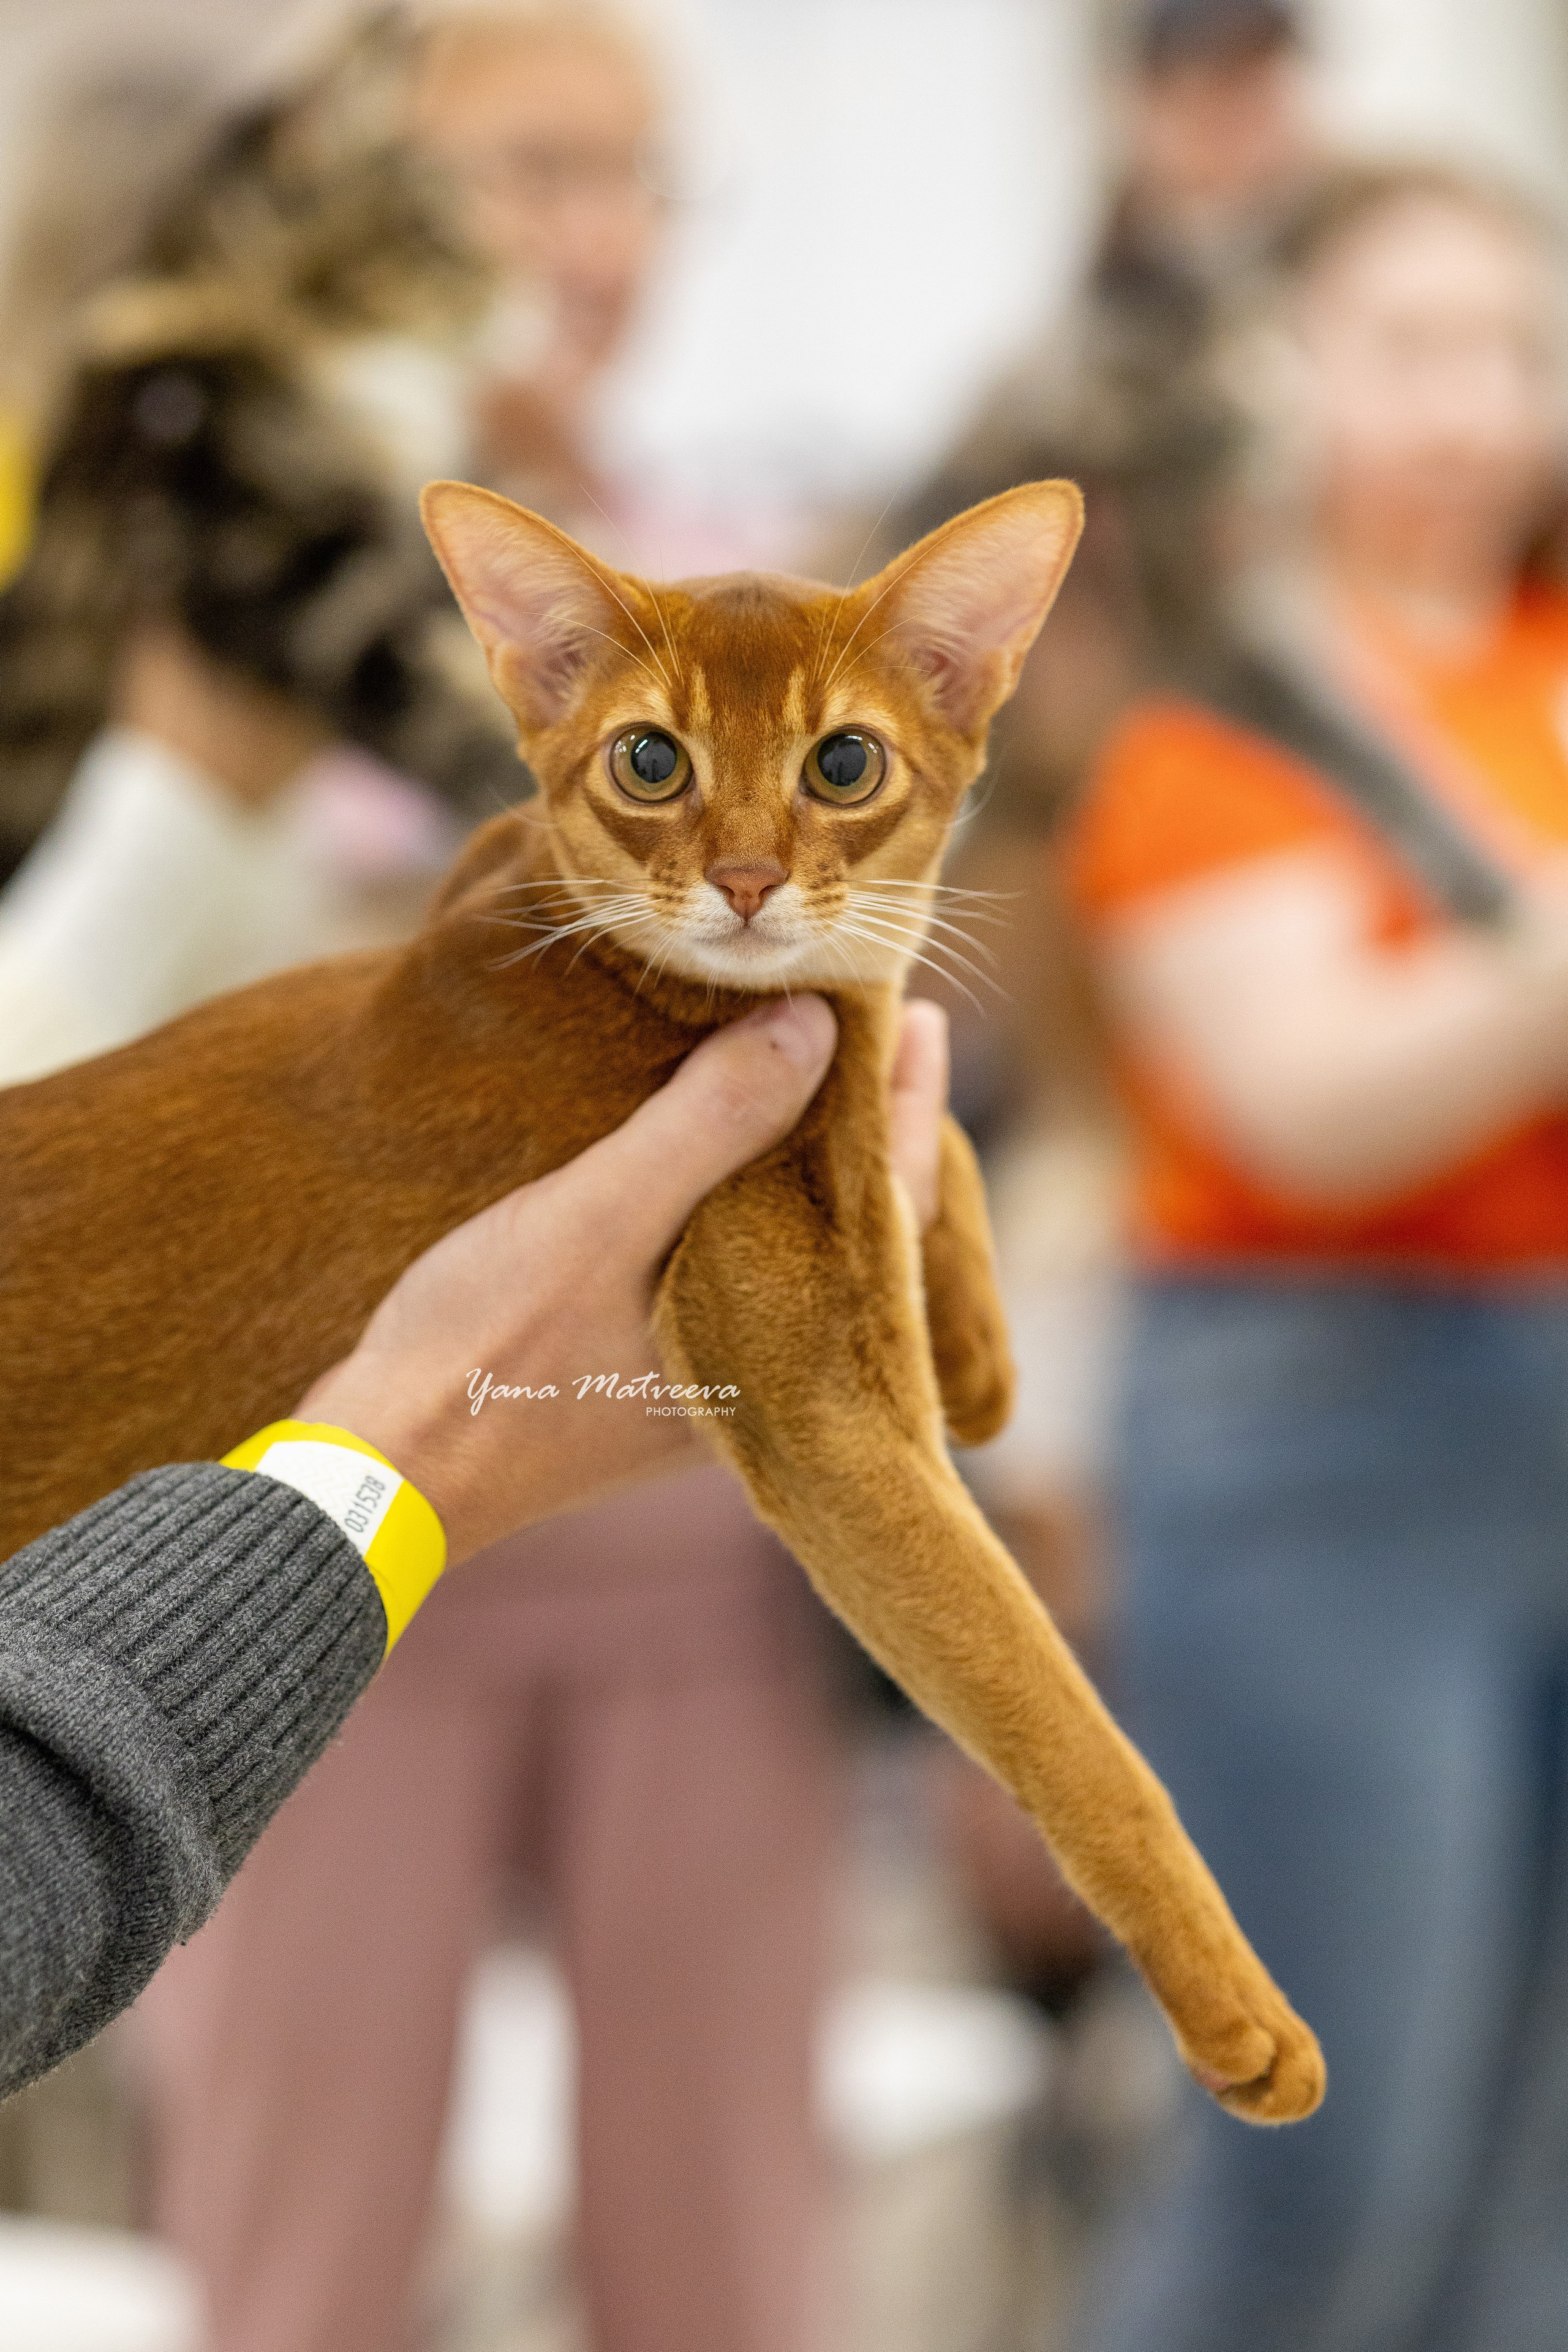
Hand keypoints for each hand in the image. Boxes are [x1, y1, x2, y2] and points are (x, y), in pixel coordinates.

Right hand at [300, 996, 950, 1562]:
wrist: (382, 1472)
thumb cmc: (488, 1355)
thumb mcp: (602, 1217)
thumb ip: (710, 1126)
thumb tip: (816, 1027)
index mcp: (784, 1345)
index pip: (891, 1209)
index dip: (910, 1107)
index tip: (920, 1015)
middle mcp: (764, 1370)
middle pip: (855, 1231)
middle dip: (869, 1131)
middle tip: (882, 1030)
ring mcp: (707, 1376)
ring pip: (791, 1248)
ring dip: (802, 1160)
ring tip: (811, 1071)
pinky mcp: (649, 1371)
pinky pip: (729, 1265)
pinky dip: (738, 1196)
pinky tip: (715, 1151)